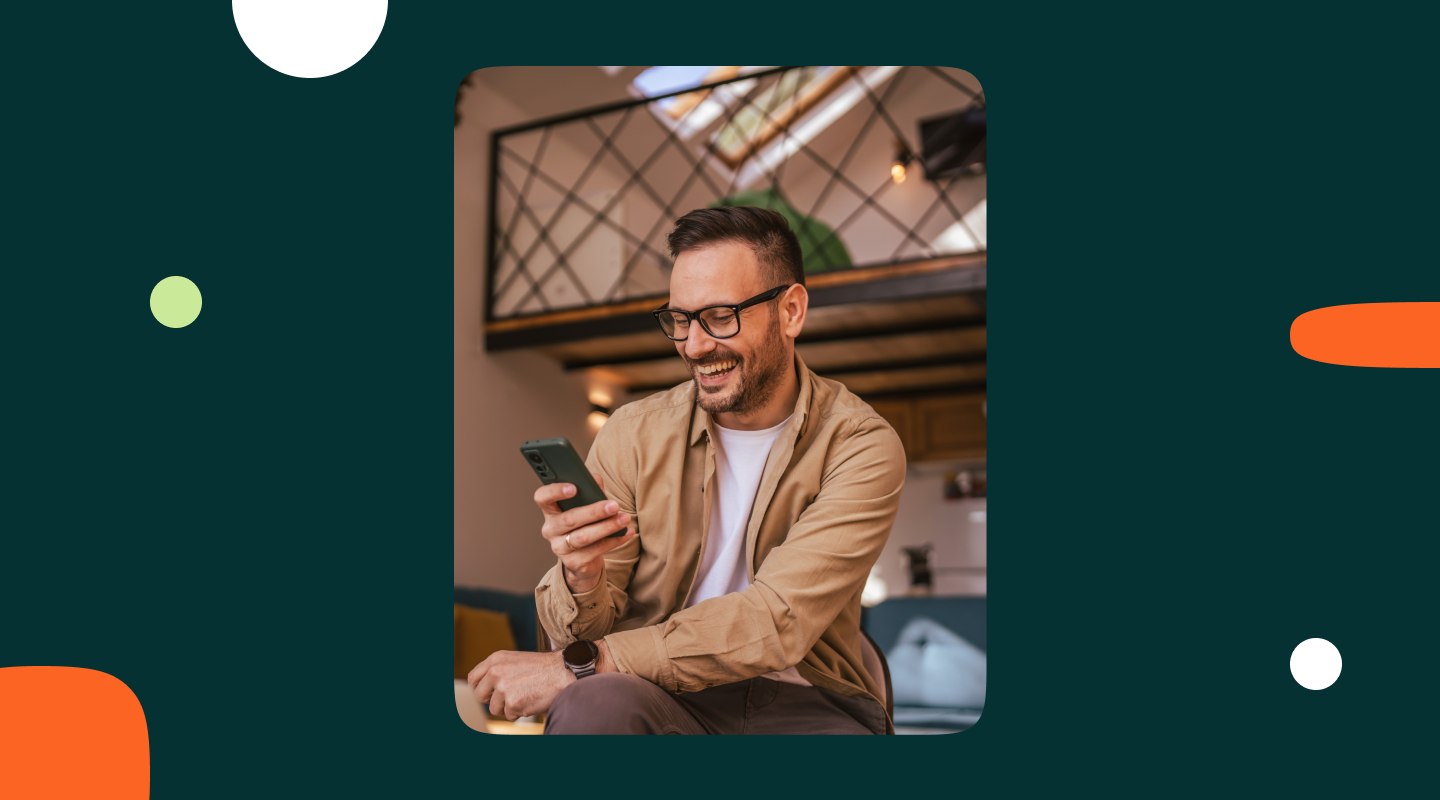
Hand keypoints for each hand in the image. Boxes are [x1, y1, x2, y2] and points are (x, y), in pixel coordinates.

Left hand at [468, 650, 571, 720]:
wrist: (564, 672)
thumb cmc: (543, 668)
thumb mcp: (515, 661)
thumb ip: (496, 671)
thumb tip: (482, 689)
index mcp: (495, 659)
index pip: (473, 679)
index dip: (478, 689)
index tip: (485, 694)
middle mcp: (496, 672)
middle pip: (480, 696)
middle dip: (492, 700)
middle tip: (509, 696)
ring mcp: (503, 688)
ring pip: (495, 709)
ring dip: (508, 706)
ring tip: (525, 694)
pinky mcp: (512, 703)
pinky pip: (509, 715)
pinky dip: (520, 712)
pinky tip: (531, 699)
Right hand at [534, 473, 636, 593]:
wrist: (583, 559)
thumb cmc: (584, 524)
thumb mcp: (585, 506)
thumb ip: (589, 490)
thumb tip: (596, 480)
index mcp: (551, 510)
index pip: (542, 497)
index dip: (555, 491)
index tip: (574, 488)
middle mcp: (550, 529)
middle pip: (569, 519)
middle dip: (594, 511)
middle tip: (614, 505)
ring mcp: (560, 548)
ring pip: (583, 537)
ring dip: (607, 527)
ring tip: (624, 519)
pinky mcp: (573, 563)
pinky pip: (596, 551)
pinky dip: (614, 541)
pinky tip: (627, 532)